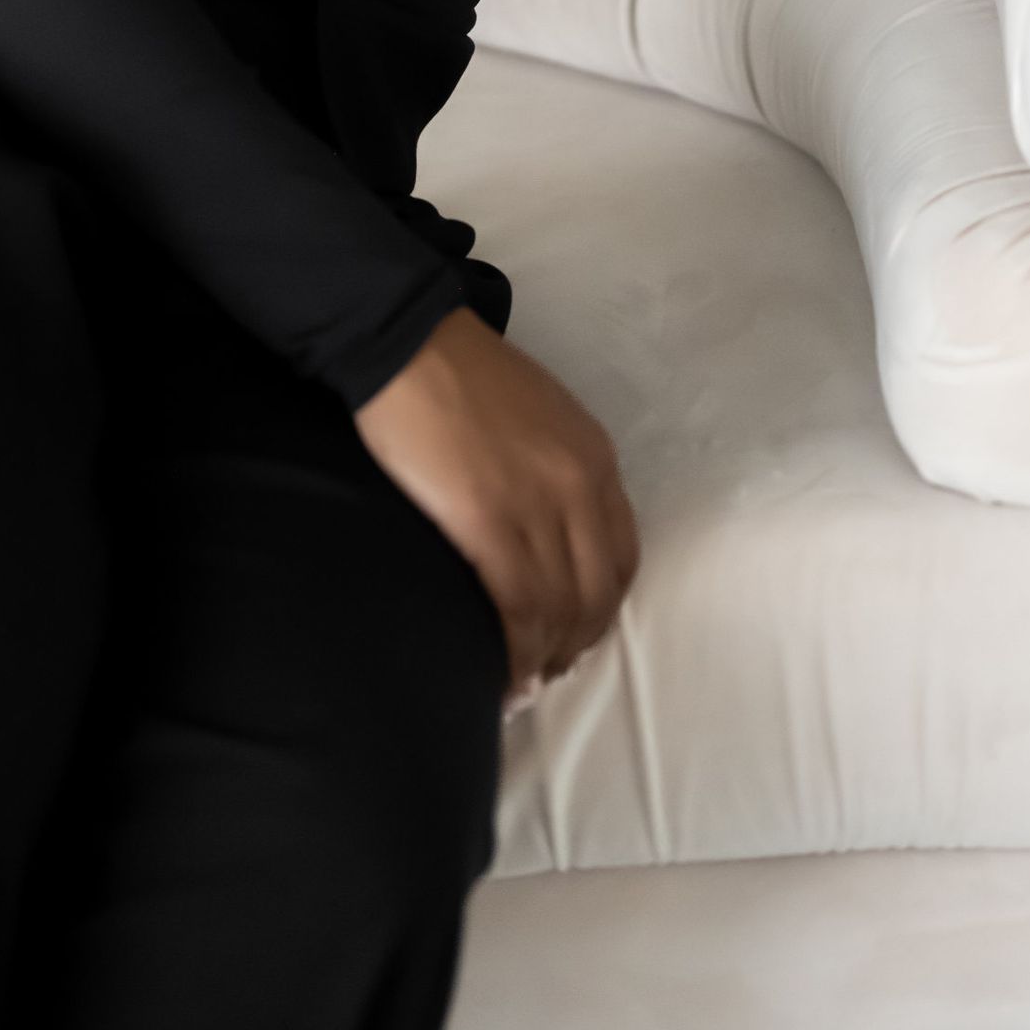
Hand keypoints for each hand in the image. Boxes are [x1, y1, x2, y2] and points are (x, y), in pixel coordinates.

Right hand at [351, 303, 639, 704]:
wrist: (407, 341)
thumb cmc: (459, 376)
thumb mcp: (536, 416)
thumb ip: (554, 467)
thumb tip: (542, 524)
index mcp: (594, 457)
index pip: (621, 555)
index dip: (601, 607)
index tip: (574, 634)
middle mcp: (580, 484)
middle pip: (597, 591)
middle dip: (576, 643)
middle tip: (546, 673)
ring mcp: (538, 504)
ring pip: (560, 608)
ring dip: (545, 659)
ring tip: (522, 687)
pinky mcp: (488, 521)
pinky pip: (518, 607)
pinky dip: (515, 652)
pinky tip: (502, 677)